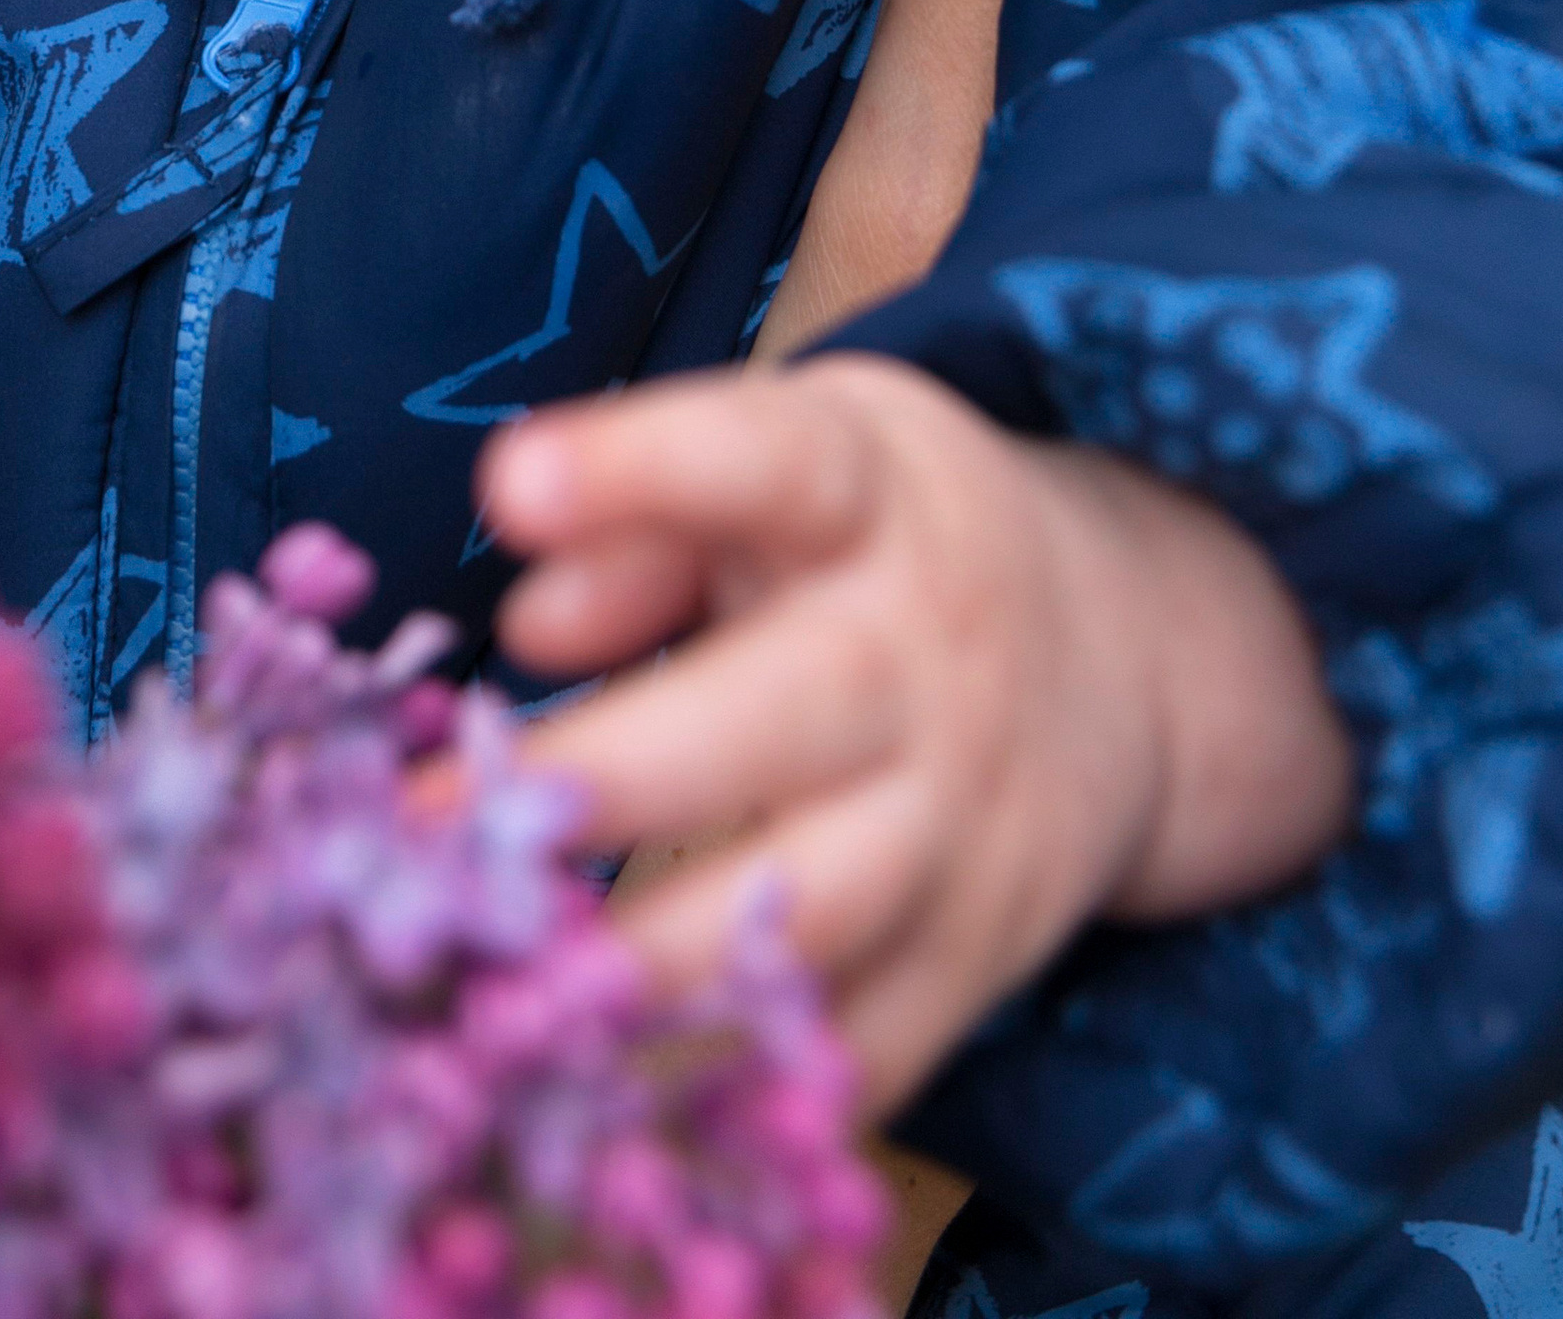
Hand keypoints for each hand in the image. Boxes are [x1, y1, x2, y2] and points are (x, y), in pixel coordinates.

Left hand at [485, 359, 1355, 1113]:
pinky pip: (860, 1049)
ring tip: (497, 993)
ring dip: (647, 968)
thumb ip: (644, 517)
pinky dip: (737, 1092)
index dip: (641, 468)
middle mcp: (930, 654)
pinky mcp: (980, 957)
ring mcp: (968, 818)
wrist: (1128, 660)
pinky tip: (602, 1102)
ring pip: (816, 915)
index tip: (511, 482)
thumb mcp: (788, 463)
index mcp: (869, 495)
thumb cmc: (875, 541)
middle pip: (782, 717)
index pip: (768, 460)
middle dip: (607, 779)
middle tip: (433, 825)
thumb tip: (530, 620)